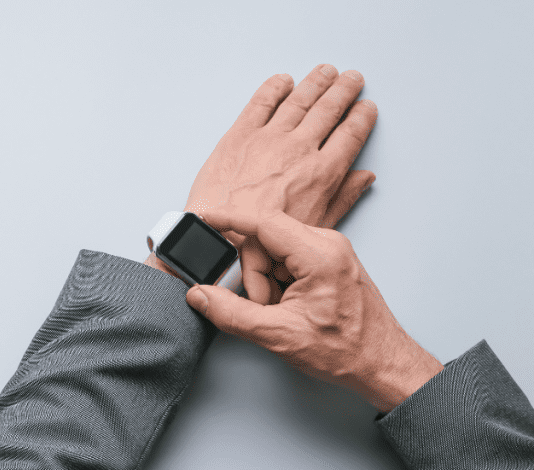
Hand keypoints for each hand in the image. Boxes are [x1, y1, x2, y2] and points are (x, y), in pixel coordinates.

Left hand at [147, 65, 378, 299]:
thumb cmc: (264, 239)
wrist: (219, 235)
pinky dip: (274, 87)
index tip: (367, 106)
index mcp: (322, 172)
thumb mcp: (314, 225)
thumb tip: (365, 178)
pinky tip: (284, 80)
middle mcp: (299, 148)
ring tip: (326, 71)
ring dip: (315, 82)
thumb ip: (343, 197)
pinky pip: (260, 102)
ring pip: (299, 100)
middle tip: (352, 77)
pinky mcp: (240, 134)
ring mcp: (269, 138)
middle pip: (328, 109)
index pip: (350, 134)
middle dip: (343, 90)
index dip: (361, 117)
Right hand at [185, 207, 442, 412]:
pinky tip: (287, 307)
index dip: (229, 218)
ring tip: (281, 312)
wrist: (382, 365)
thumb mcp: (279, 335)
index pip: (263, 222)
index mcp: (319, 255)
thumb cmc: (348, 351)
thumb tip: (200, 296)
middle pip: (264, 241)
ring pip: (272, 252)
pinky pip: (286, 261)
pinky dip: (277, 284)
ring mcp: (328, 252)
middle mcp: (326, 245)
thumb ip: (232, 314)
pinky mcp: (326, 262)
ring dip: (265, 283)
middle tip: (265, 307)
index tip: (204, 217)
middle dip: (254, 276)